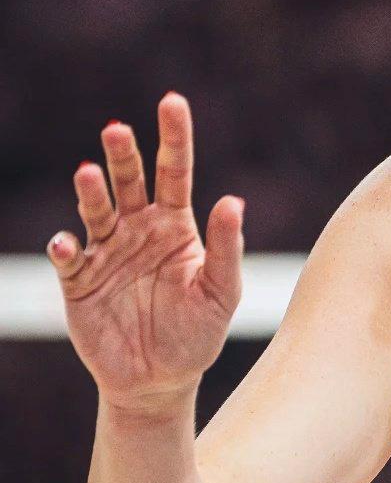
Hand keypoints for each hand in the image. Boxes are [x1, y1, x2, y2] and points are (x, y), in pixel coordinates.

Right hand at [48, 93, 243, 410]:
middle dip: (123, 155)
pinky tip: (68, 244)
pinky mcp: (79, 282)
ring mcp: (105, 252)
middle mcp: (137, 229)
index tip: (172, 102)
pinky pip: (69, 260)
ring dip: (91, 192)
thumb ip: (226, 249)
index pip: (175, 171)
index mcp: (175, 225)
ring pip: (96, 211)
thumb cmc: (197, 333)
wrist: (160, 380)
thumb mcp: (221, 293)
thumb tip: (234, 202)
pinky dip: (65, 249)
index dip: (174, 137)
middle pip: (129, 182)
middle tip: (118, 130)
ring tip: (88, 173)